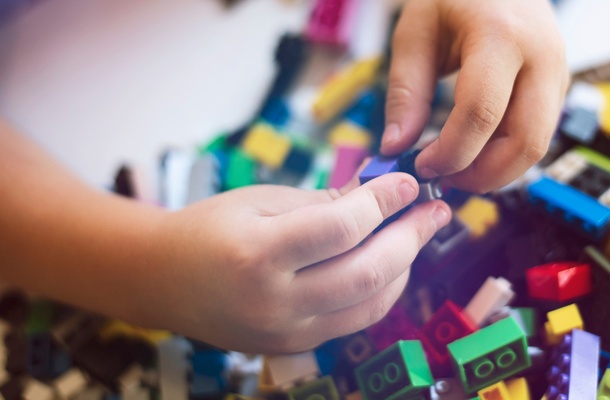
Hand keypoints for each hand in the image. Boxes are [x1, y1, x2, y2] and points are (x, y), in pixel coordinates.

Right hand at [149, 173, 450, 352]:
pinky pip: (355, 320)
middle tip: (434, 210)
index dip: (386, 200)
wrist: (163, 280)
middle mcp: (274, 301)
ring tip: (417, 234)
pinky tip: (392, 264)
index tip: (410, 182)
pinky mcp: (294, 346)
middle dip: (411, 237)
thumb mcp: (261, 201)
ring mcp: (286, 332)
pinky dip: (383, 291)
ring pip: (371, 303)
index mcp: (258, 253)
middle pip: (367, 271)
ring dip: (405, 266)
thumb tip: (383, 194)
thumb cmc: (210, 228)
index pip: (343, 227)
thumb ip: (324, 202)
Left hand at [381, 0, 567, 192]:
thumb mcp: (416, 32)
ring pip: (537, 146)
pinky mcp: (559, 87)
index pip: (481, 113)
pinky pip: (537, 135)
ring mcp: (558, 73)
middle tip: (444, 179)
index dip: (451, 152)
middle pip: (525, 142)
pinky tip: (475, 151)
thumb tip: (395, 147)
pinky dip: (506, 155)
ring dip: (497, 171)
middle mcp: (543, 56)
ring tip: (456, 168)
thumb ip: (405, 92)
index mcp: (502, 35)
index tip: (422, 165)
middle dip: (483, 175)